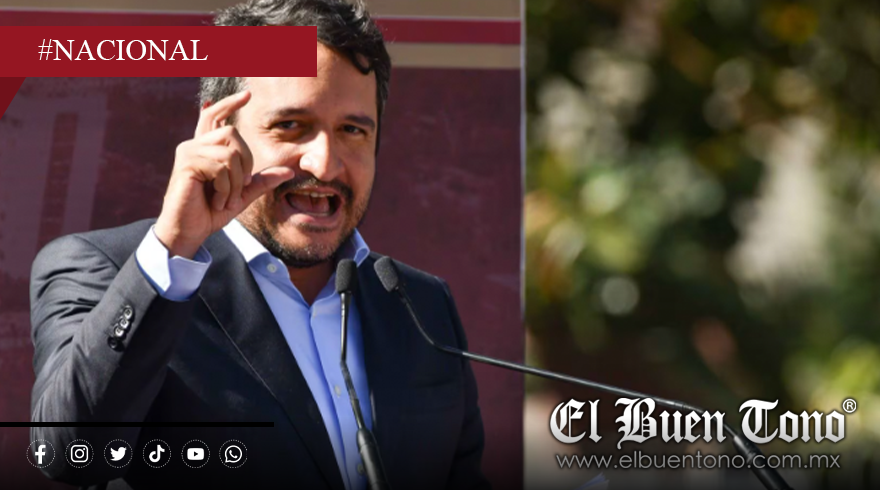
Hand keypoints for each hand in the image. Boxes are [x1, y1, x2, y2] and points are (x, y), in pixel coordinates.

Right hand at [154, 91, 294, 258]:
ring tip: (226, 199)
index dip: (230, 103)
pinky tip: (217, 201)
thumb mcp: (242, 194)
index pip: (215, 116)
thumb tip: (289, 171)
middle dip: (245, 162)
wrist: (189, 231)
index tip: (248, 94)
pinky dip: (227, 188)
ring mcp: (188, 152)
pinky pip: (222, 167)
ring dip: (236, 181)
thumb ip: (261, 181)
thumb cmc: (211, 212)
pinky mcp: (187, 163)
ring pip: (230, 152)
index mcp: (206, 149)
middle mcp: (194, 145)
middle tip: (240, 187)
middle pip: (232, 132)